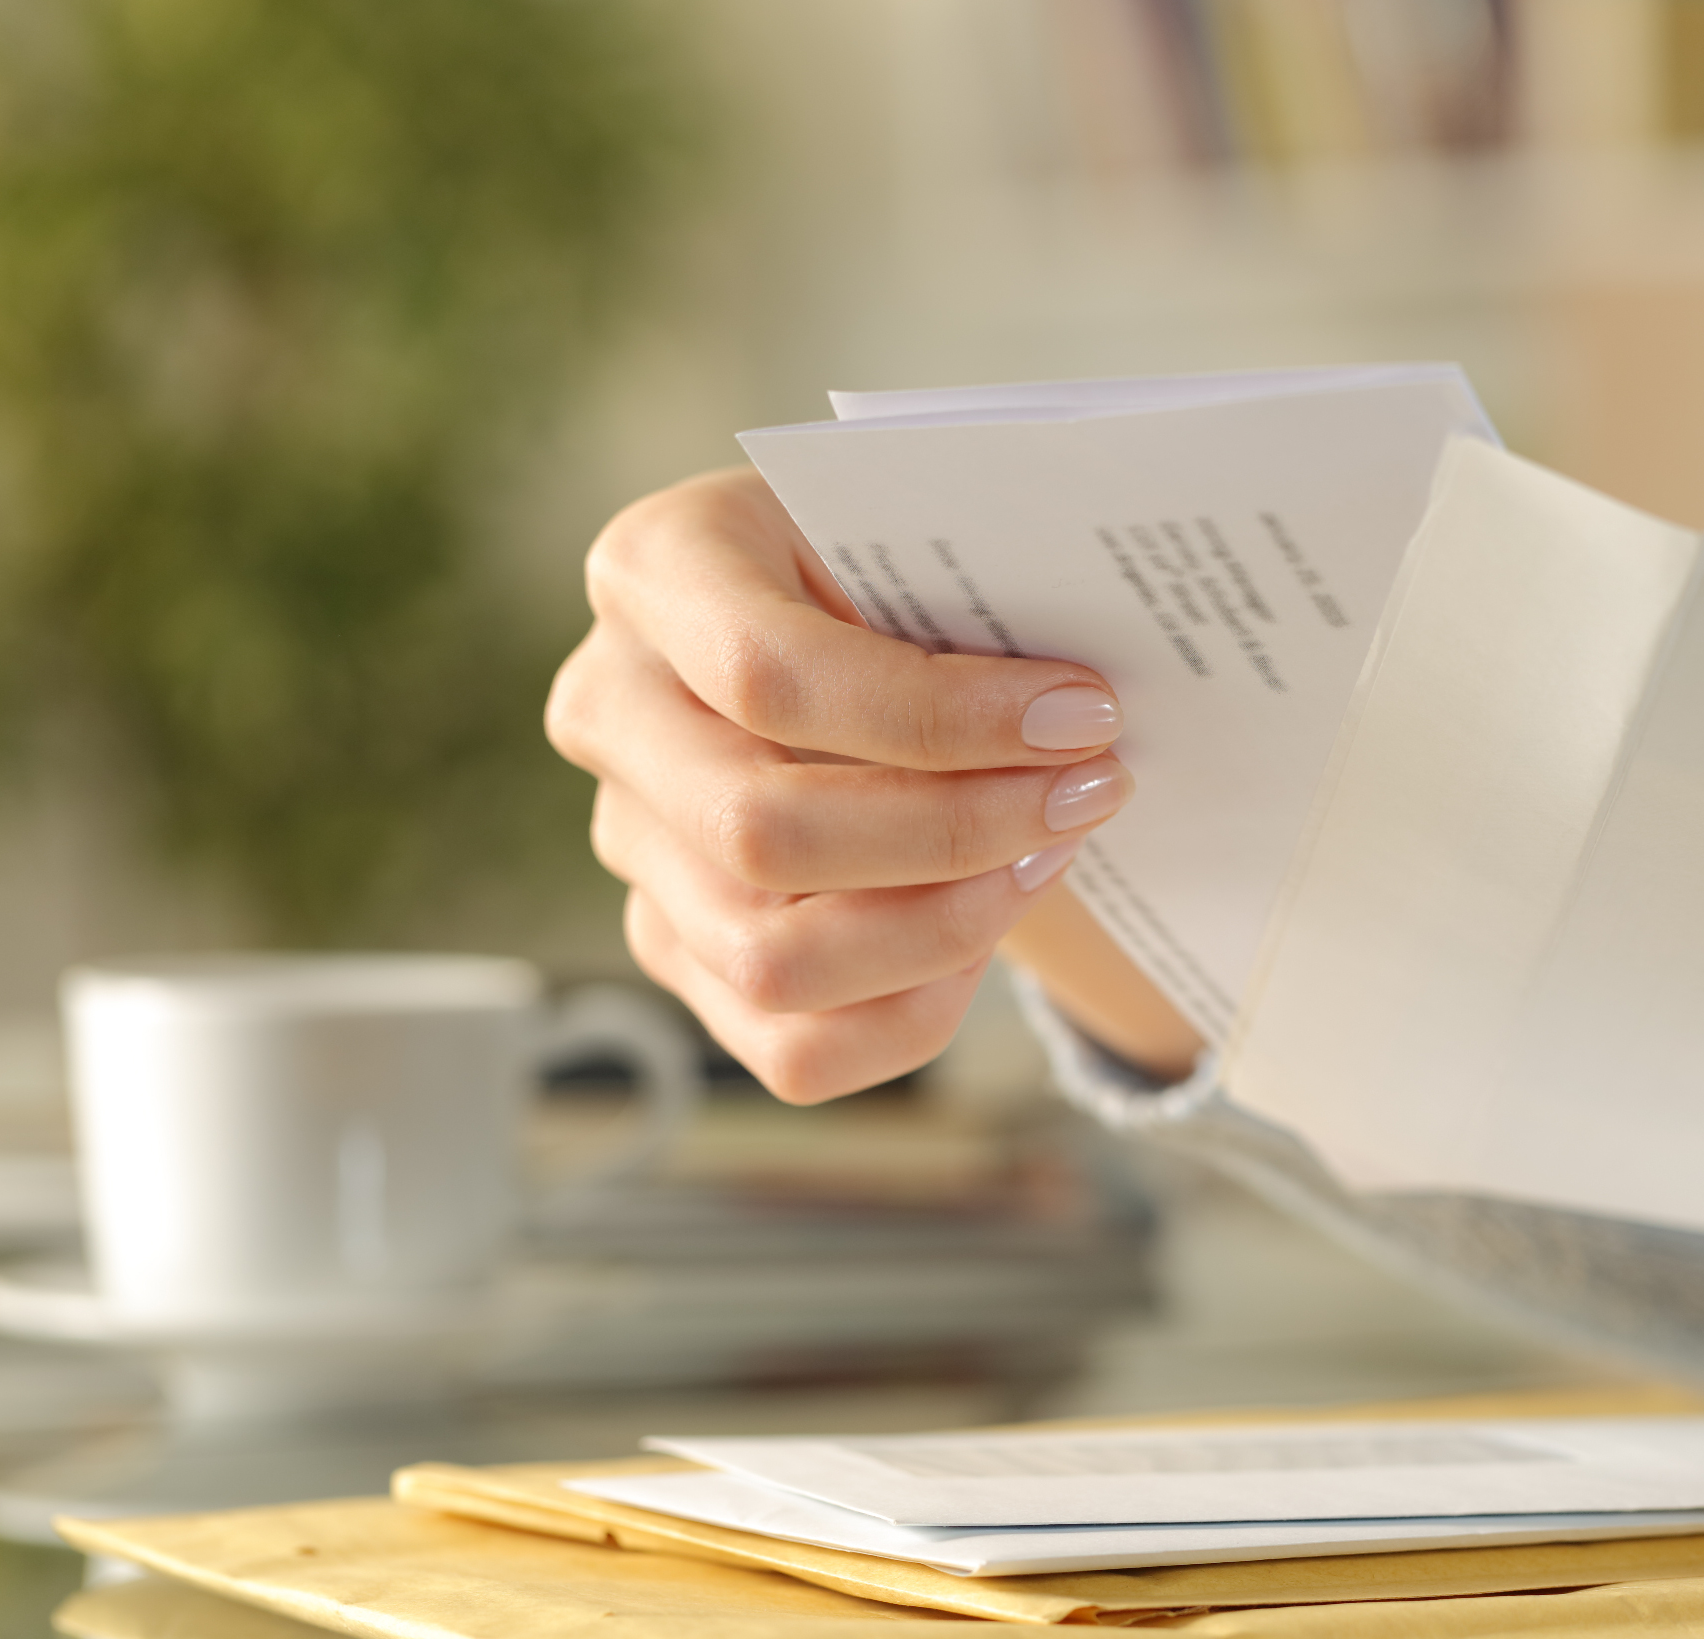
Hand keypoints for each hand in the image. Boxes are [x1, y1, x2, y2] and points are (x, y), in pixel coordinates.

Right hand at [546, 467, 1185, 1100]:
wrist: (863, 618)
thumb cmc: (906, 560)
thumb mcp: (926, 525)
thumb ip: (974, 580)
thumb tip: (1086, 707)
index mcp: (657, 570)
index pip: (770, 676)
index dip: (942, 717)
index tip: (1087, 715)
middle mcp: (612, 711)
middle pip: (763, 834)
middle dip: (959, 832)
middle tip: (1091, 791)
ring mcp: (632, 843)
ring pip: (771, 962)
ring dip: (946, 928)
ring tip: (1048, 858)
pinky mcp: (678, 946)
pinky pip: (794, 1047)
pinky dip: (913, 1011)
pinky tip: (987, 931)